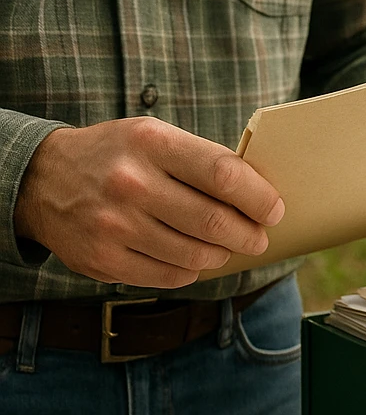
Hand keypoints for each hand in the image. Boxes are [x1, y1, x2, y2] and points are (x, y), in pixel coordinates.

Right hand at [14, 117, 284, 287]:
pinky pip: (171, 276)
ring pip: (197, 256)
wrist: (42, 180)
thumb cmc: (118, 156)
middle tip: (258, 237)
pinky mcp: (104, 260)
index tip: (274, 210)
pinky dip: (191, 271)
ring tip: (224, 247)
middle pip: (215, 222)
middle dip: (250, 235)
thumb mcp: (155, 137)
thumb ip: (204, 161)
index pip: (224, 175)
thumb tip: (262, 196)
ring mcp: (115, 225)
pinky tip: (191, 257)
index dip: (260, 198)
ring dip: (221, 255)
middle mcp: (131, 183)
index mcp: (151, 143)